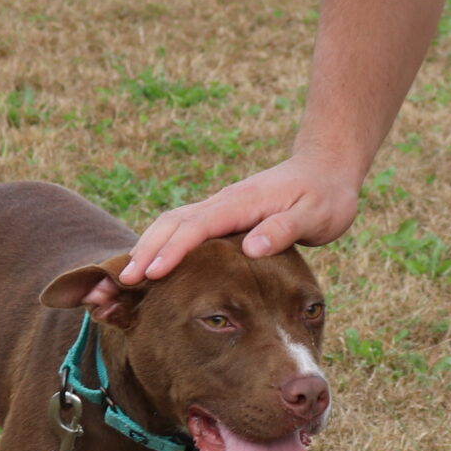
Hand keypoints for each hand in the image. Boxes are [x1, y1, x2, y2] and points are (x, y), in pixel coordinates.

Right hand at [121, 154, 360, 284]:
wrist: (326, 169)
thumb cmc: (325, 195)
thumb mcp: (316, 214)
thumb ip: (284, 229)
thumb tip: (252, 248)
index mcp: (241, 203)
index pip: (197, 227)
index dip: (172, 250)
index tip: (150, 273)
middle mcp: (224, 202)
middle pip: (173, 222)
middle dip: (147, 249)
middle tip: (124, 281)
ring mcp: (221, 208)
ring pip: (174, 224)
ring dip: (149, 246)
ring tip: (128, 277)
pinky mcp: (223, 216)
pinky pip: (185, 229)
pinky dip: (163, 245)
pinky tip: (154, 266)